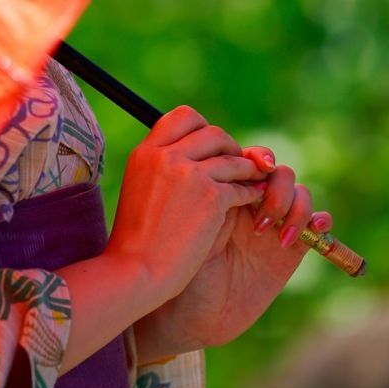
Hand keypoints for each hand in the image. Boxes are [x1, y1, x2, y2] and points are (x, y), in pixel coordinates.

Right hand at [105, 107, 268, 311]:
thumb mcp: (139, 189)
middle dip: (230, 148)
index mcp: (145, 152)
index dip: (203, 128)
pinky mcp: (212, 197)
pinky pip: (242, 186)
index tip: (210, 147)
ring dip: (247, 170)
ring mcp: (190, 175)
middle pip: (213, 133)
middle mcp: (166, 156)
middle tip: (235, 163)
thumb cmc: (135, 240)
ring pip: (233, 159)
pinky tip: (252, 200)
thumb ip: (161, 167)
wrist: (136, 270)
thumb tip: (189, 154)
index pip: (183, 116)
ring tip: (253, 179)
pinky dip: (250, 192)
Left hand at [134, 146, 332, 361]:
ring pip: (299, 193)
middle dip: (276, 185)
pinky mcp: (291, 250)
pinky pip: (316, 225)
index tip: (251, 170)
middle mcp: (250, 205)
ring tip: (272, 233)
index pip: (250, 159)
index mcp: (224, 191)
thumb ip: (211, 197)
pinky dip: (321, 219)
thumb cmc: (178, 270)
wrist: (189, 315)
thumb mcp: (190, 228)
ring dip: (294, 205)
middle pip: (278, 172)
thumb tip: (227, 165)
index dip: (256, 158)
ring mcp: (273, 226)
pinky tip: (314, 228)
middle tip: (259, 210)